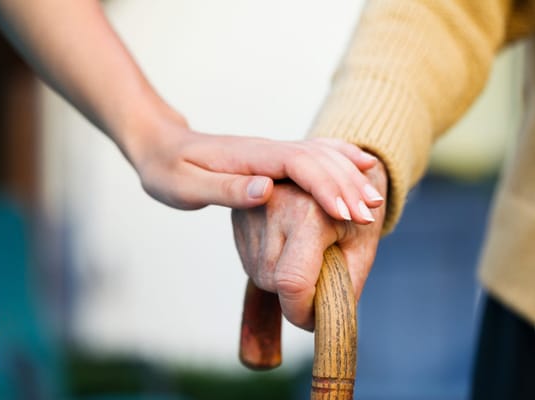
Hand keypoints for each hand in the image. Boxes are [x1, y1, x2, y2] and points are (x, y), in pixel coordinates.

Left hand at [123, 104, 384, 218]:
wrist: (159, 145)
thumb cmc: (167, 170)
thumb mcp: (186, 186)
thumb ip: (226, 190)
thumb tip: (267, 190)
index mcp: (250, 157)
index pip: (298, 165)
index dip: (325, 186)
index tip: (345, 212)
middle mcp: (267, 150)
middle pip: (317, 160)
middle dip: (346, 185)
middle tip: (371, 214)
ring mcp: (272, 152)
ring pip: (321, 156)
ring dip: (349, 175)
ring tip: (374, 199)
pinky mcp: (273, 159)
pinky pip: (314, 154)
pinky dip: (340, 158)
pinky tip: (361, 163)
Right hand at [232, 160, 386, 329]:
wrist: (336, 170)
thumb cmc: (356, 210)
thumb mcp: (362, 248)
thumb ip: (344, 287)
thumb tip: (321, 321)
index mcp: (308, 211)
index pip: (292, 281)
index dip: (302, 312)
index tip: (315, 320)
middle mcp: (271, 205)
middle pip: (274, 282)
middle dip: (298, 294)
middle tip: (321, 275)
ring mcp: (250, 209)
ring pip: (260, 275)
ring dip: (283, 280)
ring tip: (307, 253)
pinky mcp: (238, 215)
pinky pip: (251, 261)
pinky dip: (272, 266)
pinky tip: (289, 245)